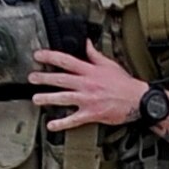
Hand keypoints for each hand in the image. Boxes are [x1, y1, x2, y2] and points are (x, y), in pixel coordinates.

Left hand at [29, 43, 146, 131]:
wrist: (137, 100)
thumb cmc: (124, 84)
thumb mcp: (109, 64)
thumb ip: (94, 55)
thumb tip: (86, 43)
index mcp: (90, 71)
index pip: (66, 61)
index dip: (50, 57)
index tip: (38, 55)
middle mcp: (87, 84)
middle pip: (61, 79)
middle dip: (44, 78)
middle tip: (31, 77)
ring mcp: (88, 100)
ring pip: (64, 98)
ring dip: (48, 98)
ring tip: (36, 99)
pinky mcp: (91, 114)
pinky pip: (74, 120)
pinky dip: (62, 123)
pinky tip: (51, 125)